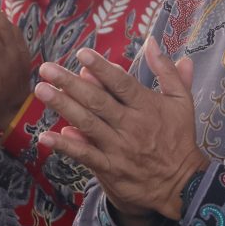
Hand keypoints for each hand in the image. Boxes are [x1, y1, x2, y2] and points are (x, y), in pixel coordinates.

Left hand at [34, 39, 207, 224]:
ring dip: (63, 106)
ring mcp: (118, 148)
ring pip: (87, 124)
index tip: (82, 54)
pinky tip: (46, 136)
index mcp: (147, 106)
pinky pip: (85, 156)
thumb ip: (166, 70)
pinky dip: (65, 146)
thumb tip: (153, 41)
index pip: (121, 83)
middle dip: (70, 83)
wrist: (182, 184)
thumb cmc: (179, 137)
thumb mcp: (182, 100)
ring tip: (41, 90)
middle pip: (97, 101)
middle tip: (47, 68)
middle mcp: (131, 125)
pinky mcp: (110, 168)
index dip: (101, 68)